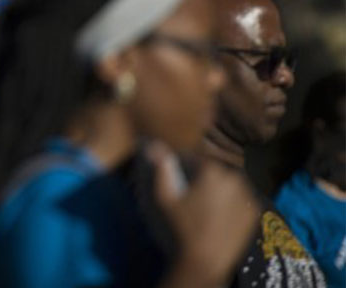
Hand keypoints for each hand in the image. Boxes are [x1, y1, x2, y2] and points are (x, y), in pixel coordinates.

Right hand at [149, 142, 257, 286]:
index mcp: (212, 170)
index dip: (178, 166)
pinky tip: (216, 216)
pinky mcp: (253, 213)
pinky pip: (237, 200)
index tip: (170, 177)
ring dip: (215, 189)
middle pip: (210, 171)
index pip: (191, 158)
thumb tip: (153, 144)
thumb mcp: (163, 197)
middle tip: (186, 194)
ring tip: (201, 206)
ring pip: (225, 185)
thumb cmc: (180, 227)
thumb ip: (160, 168)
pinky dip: (228, 203)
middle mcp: (234, 177)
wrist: (205, 262)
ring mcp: (247, 196)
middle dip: (198, 177)